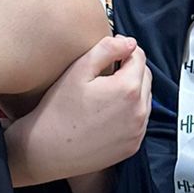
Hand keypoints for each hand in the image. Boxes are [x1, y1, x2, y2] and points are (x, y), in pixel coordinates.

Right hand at [4, 35, 151, 182]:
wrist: (47, 151)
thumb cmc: (58, 110)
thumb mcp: (78, 70)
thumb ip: (107, 49)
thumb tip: (129, 42)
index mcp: (128, 88)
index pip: (139, 57)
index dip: (125, 50)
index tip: (111, 52)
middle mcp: (140, 111)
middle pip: (145, 77)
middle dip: (131, 69)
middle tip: (107, 71)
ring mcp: (138, 131)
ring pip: (145, 99)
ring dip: (132, 91)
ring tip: (107, 92)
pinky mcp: (133, 146)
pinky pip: (139, 121)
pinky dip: (130, 112)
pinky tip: (108, 112)